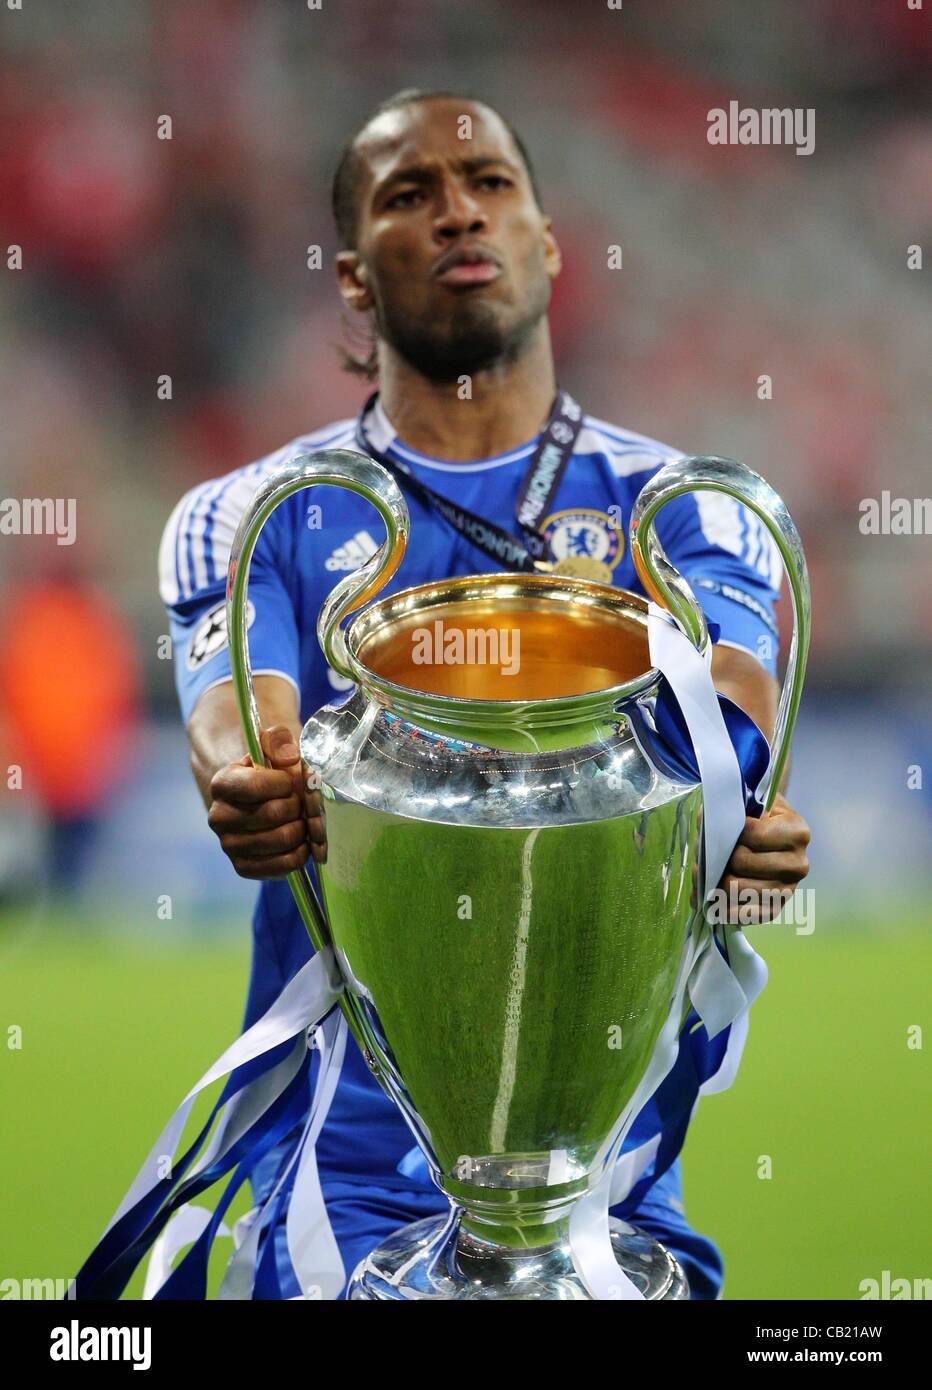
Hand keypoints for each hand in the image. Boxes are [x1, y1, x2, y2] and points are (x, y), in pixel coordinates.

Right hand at [207, 724, 326, 879]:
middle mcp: (218, 817)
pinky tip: (303, 842)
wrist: (259, 800)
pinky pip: (279, 867)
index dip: (283, 783)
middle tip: (303, 801)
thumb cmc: (269, 773)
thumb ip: (279, 742)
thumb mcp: (272, 748)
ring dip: (302, 829)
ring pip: (280, 840)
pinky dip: (299, 854)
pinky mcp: (242, 867)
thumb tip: (290, 758)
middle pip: (273, 814)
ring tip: (303, 819)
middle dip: (298, 806)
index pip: (255, 786)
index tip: (291, 781)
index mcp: (222, 784)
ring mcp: (229, 845)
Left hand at [718, 793, 809, 923]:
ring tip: (709, 871)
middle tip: (710, 852)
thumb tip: (709, 837)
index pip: (752, 835)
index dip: (730, 831)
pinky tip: (714, 897)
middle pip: (742, 863)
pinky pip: (744, 915)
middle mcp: (798, 864)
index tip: (724, 827)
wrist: (770, 833)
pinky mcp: (775, 909)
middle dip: (720, 857)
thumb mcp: (747, 803)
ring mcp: (788, 890)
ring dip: (715, 880)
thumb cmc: (755, 816)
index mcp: (797, 833)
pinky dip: (724, 908)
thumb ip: (727, 812)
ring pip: (738, 889)